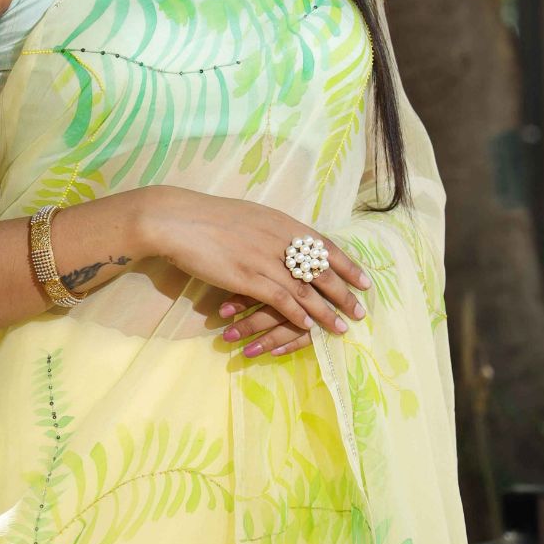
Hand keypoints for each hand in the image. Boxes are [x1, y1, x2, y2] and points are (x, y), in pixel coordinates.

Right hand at [145, 189, 371, 352]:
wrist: (178, 220)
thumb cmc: (209, 217)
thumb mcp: (250, 216)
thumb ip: (271, 230)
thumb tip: (287, 240)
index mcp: (282, 222)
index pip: (326, 246)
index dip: (348, 266)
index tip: (365, 281)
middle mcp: (280, 240)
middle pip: (322, 271)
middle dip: (345, 293)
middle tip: (360, 311)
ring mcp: (264, 259)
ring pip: (306, 290)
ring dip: (327, 312)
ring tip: (342, 328)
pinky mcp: (247, 277)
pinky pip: (281, 300)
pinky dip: (298, 315)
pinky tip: (309, 327)